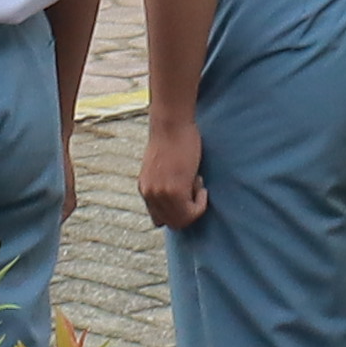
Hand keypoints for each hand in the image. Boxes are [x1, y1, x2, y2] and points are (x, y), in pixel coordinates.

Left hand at [138, 110, 207, 228]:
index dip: (177, 211)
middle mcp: (149, 194)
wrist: (171, 123)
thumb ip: (163, 182)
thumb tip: (177, 196)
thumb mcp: (161, 166)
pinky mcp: (174, 191)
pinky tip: (201, 183)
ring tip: (196, 182)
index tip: (188, 193)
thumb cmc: (171, 138)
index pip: (159, 218)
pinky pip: (191, 212)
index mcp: (145, 188)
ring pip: (182, 220)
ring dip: (195, 206)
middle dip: (188, 211)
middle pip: (170, 223)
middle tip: (194, 188)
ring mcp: (160, 194)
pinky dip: (201, 203)